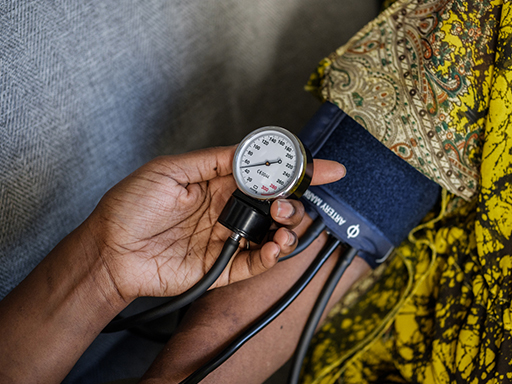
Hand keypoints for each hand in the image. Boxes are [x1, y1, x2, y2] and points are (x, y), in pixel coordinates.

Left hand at [86, 146, 344, 302]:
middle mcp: (229, 209)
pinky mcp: (223, 266)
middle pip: (277, 204)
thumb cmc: (132, 205)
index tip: (326, 169)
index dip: (296, 170)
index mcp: (218, 183)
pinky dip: (272, 256)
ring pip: (274, 234)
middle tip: (288, 202)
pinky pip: (256, 263)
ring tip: (282, 223)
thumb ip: (212, 161)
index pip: (266, 173)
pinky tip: (274, 247)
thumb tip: (249, 151)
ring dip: (289, 228)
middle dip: (295, 201)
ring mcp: (228, 238)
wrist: (110, 249)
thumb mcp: (170, 169)